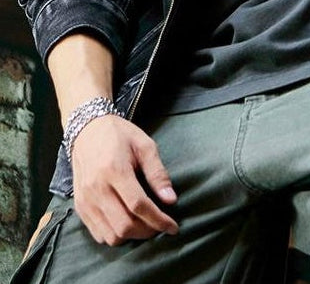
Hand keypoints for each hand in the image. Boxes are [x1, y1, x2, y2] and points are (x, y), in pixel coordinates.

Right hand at [71, 115, 178, 245]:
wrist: (88, 130)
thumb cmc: (120, 135)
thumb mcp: (144, 146)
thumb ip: (157, 173)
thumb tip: (171, 199)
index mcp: (114, 170)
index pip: (139, 205)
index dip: (158, 220)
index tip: (173, 226)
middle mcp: (96, 189)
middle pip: (124, 225)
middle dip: (148, 231)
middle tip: (161, 226)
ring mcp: (85, 200)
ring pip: (111, 235)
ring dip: (132, 237)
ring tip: (145, 225)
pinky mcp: (80, 206)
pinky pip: (97, 233)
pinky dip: (115, 235)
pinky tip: (127, 224)